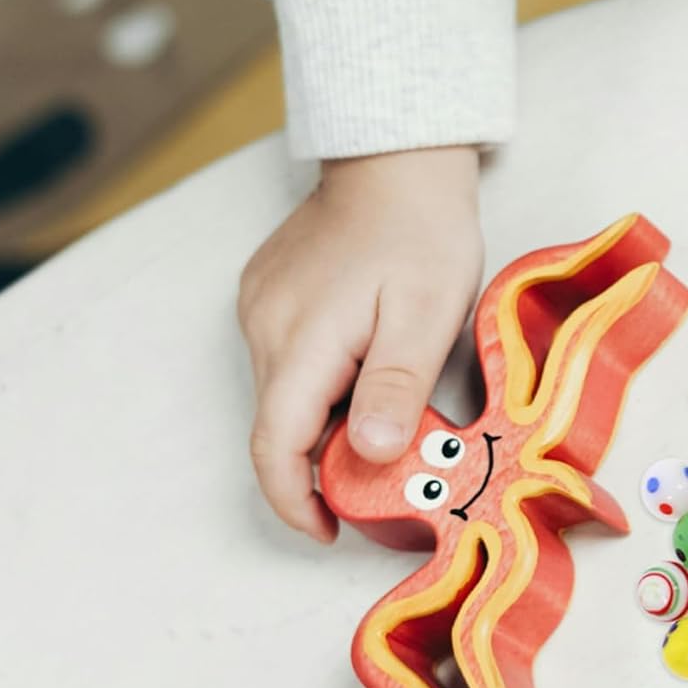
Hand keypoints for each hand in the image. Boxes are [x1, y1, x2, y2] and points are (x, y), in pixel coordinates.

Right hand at [237, 146, 482, 541]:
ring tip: (384, 420)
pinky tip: (365, 369)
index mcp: (300, 340)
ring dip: (323, 424)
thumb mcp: (427, 312)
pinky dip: (319, 386)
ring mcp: (260, 307)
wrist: (399, 157)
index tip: (331, 531)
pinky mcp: (268, 294)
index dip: (296, 503)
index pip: (274, 448)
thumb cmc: (422, 230)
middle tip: (383, 479)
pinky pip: (286, 362)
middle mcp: (264, 327)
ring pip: (282, 396)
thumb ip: (393, 385)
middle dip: (321, 467)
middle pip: (277, 427)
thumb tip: (366, 453)